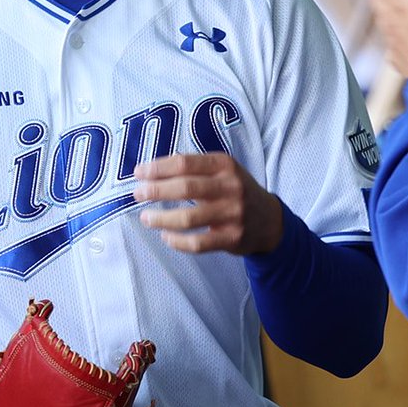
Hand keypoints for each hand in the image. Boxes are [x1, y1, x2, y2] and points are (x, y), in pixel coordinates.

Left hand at [132, 151, 283, 255]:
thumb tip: (152, 171)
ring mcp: (233, 213)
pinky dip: (177, 242)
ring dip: (161, 219)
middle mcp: (231, 187)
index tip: (139, 172)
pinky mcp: (232, 238)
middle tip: (137, 194)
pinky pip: (197, 243)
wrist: (270, 220)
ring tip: (146, 218)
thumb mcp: (222, 171)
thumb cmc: (235, 191)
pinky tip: (166, 236)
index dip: (158, 168)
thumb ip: (194, 168)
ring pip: (188, 218)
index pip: (185, 163)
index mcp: (224, 165)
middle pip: (185, 188)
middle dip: (156, 191)